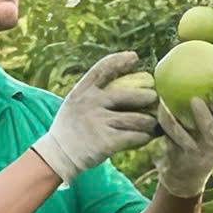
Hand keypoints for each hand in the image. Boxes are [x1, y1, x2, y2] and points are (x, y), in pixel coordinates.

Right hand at [31, 51, 162, 183]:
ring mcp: (99, 122)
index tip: (134, 58)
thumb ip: (94, 93)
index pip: (103, 68)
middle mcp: (91, 103)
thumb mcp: (75, 103)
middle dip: (148, 96)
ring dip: (150, 122)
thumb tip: (124, 83)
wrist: (58, 155)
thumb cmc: (72, 128)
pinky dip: (145, 137)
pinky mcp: (107, 141)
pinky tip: (146, 137)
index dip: (120, 60)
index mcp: (83, 91)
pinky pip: (136, 136)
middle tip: (154, 98)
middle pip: (130, 95)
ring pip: (138, 119)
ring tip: (153, 124)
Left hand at [155, 74, 212, 198]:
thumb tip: (204, 72)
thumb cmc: (196, 144)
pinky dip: (171, 122)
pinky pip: (179, 137)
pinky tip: (163, 108)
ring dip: (204, 116)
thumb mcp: (208, 128)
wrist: (184, 177)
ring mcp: (207, 150)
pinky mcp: (189, 156)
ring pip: (210, 132)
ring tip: (195, 100)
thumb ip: (212, 108)